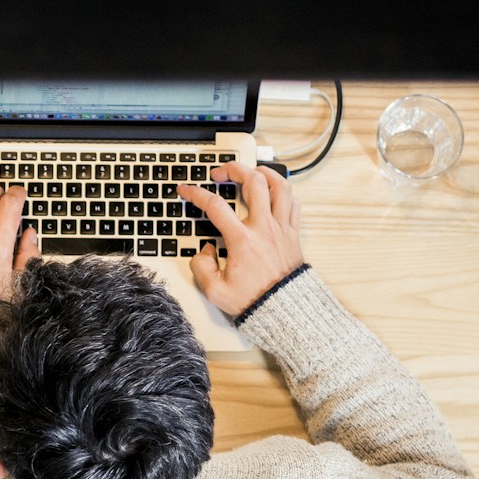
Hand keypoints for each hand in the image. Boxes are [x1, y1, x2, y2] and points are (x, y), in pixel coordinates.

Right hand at [176, 163, 304, 318]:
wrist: (283, 310)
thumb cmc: (253, 300)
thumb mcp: (215, 291)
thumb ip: (201, 267)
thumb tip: (204, 251)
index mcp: (242, 240)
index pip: (215, 206)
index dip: (196, 193)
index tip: (186, 190)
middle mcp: (263, 228)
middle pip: (253, 182)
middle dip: (234, 169)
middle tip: (222, 172)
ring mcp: (281, 228)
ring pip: (279, 185)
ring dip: (264, 173)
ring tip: (251, 171)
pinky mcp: (292, 233)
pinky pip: (292, 203)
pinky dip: (283, 192)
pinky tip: (273, 192)